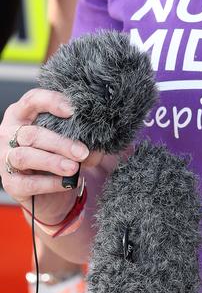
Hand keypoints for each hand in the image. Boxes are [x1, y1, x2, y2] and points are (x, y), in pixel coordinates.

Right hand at [0, 88, 100, 222]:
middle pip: (31, 133)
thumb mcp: (71, 141)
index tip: (74, 110)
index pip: (32, 100)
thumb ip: (83, 138)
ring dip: (53, 161)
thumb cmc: (60, 156)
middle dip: (60, 142)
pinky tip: (67, 183)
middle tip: (83, 151)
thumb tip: (101, 143)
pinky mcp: (10, 183)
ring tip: (74, 167)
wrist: (51, 192)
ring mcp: (5, 159)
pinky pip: (28, 183)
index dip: (52, 101)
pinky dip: (49, 183)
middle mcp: (9, 134)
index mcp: (22, 115)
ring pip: (25, 156)